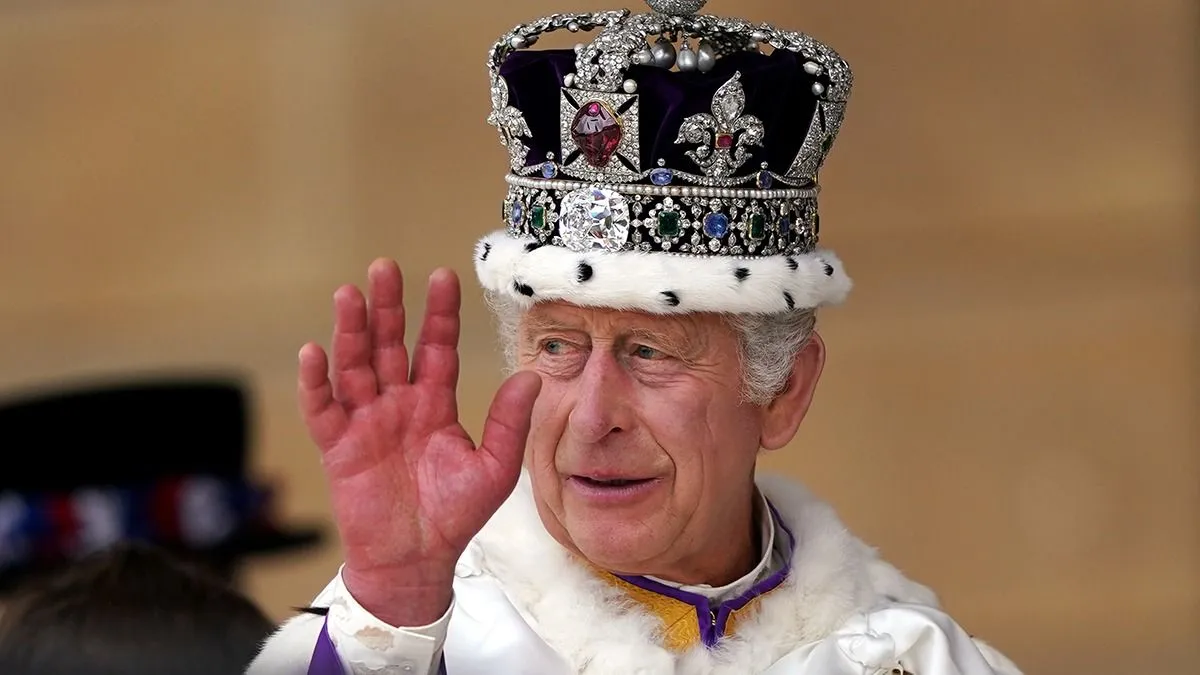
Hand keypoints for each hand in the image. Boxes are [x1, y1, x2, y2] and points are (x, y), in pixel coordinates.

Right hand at [297, 260, 540, 625]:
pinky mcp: (338, 447)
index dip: (439, 313)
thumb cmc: (454, 516)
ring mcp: (365, 422)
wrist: (416, 562)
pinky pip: (323, 410)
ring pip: (354, 366)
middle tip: (384, 267)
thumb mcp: (494, 468)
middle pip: (388, 344)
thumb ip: (508, 423)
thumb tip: (531, 377)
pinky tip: (314, 352)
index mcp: (434, 403)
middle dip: (387, 307)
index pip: (436, 346)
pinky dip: (315, 383)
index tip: (442, 275)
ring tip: (348, 294)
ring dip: (350, 331)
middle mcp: (397, 404)